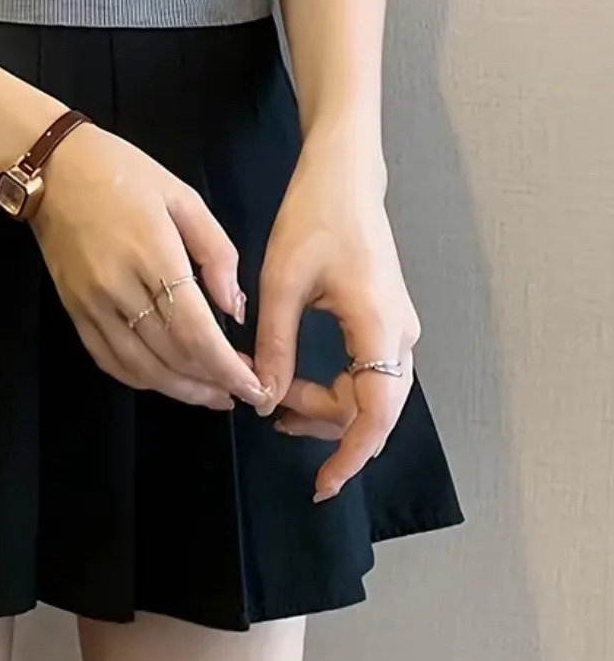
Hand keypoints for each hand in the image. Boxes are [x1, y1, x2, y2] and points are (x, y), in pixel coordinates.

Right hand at [32, 122, 270, 411]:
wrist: (53, 169)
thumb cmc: (124, 173)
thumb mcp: (183, 196)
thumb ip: (216, 251)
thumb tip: (235, 309)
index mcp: (152, 252)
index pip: (194, 330)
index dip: (227, 367)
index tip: (255, 386)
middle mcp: (118, 286)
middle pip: (170, 356)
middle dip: (212, 383)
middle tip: (242, 391)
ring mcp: (91, 303)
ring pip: (140, 368)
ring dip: (181, 390)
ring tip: (212, 394)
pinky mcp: (73, 310)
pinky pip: (109, 360)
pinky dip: (142, 380)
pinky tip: (168, 381)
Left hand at [254, 127, 419, 501]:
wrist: (344, 176)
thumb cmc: (314, 217)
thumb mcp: (281, 282)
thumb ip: (274, 345)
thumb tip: (262, 398)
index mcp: (379, 326)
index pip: (375, 414)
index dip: (350, 456)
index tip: (323, 484)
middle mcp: (399, 334)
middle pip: (374, 409)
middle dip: (326, 427)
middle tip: (272, 417)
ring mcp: (397, 327)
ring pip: (372, 394)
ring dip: (327, 407)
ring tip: (275, 400)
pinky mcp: (385, 320)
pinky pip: (369, 373)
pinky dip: (335, 387)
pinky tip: (295, 382)